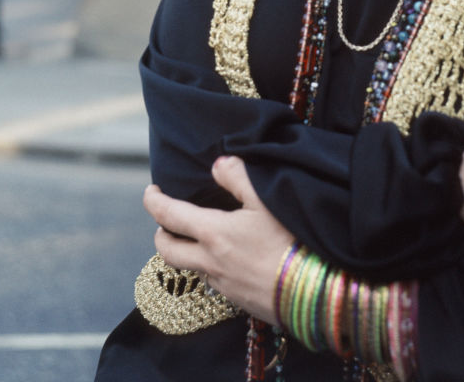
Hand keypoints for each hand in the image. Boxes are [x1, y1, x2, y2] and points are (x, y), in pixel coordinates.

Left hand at [143, 156, 294, 321]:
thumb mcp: (266, 199)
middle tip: (166, 220)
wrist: (313, 291)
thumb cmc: (289, 240)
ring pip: (190, 268)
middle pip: (168, 251)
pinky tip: (230, 258)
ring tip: (198, 237)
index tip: (150, 192)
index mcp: (213, 233)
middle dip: (161, 233)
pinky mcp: (237, 300)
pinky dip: (210, 266)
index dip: (154, 202)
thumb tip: (218, 164)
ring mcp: (222, 285)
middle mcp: (210, 262)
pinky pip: (213, 281)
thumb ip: (238, 177)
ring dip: (186, 252)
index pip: (170, 216)